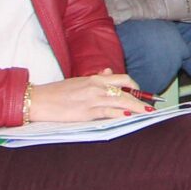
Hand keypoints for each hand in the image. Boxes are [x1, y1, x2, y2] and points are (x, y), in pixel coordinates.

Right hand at [26, 69, 149, 123]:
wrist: (38, 100)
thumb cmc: (56, 92)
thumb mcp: (77, 81)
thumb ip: (95, 78)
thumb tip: (108, 72)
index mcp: (94, 79)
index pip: (122, 79)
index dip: (135, 86)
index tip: (141, 93)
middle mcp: (96, 87)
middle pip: (126, 91)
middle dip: (141, 100)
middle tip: (152, 107)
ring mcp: (92, 99)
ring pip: (121, 101)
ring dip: (137, 108)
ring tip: (148, 113)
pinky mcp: (86, 112)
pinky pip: (109, 112)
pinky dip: (122, 114)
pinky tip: (130, 117)